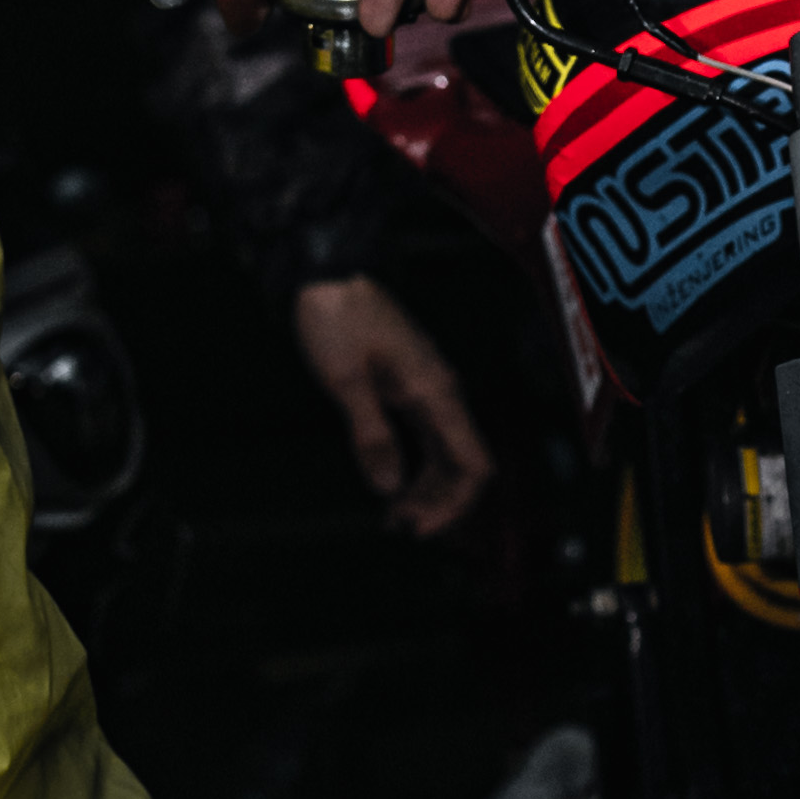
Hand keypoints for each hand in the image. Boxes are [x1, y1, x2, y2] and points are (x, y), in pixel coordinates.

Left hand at [289, 276, 496, 537]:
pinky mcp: (408, 385)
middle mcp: (440, 392)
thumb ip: (371, 435)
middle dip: (439, 503)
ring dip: (427, 488)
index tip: (418, 528)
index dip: (455, 505)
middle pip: (463, 464)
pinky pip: (427, 436)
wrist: (327, 269)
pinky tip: (393, 482)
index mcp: (434, 392)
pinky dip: (416, 466)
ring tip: (393, 514)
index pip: (473, 463)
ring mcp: (426, 388)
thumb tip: (389, 487)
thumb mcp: (345, 379)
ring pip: (446, 453)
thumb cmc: (336, 316)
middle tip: (398, 528)